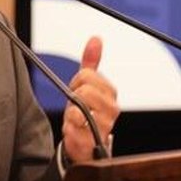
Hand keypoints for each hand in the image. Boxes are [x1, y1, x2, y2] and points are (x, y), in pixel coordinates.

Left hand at [61, 36, 118, 162]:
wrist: (85, 142)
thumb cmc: (86, 111)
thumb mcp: (86, 84)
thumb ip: (91, 62)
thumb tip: (96, 38)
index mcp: (110, 92)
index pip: (86, 75)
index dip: (76, 83)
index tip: (78, 92)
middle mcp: (112, 108)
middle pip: (83, 91)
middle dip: (73, 98)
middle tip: (76, 107)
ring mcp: (105, 126)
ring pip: (78, 109)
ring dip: (70, 114)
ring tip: (76, 120)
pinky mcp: (93, 142)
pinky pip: (73, 129)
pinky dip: (68, 129)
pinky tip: (73, 131)